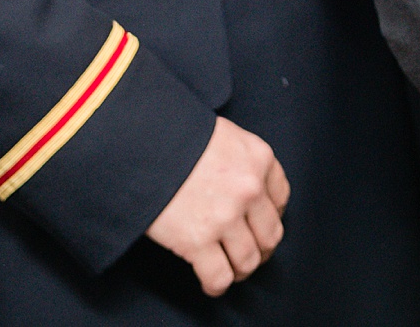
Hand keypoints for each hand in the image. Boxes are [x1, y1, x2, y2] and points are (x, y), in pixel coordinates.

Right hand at [145, 116, 289, 295]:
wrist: (139, 145)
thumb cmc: (174, 136)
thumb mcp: (222, 134)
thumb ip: (240, 158)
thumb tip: (241, 183)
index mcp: (259, 158)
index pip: (280, 198)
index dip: (271, 216)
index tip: (260, 224)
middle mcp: (249, 189)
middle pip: (270, 235)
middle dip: (261, 249)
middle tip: (250, 254)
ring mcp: (225, 217)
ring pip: (248, 260)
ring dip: (241, 270)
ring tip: (230, 270)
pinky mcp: (198, 241)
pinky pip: (219, 277)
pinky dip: (216, 285)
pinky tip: (210, 283)